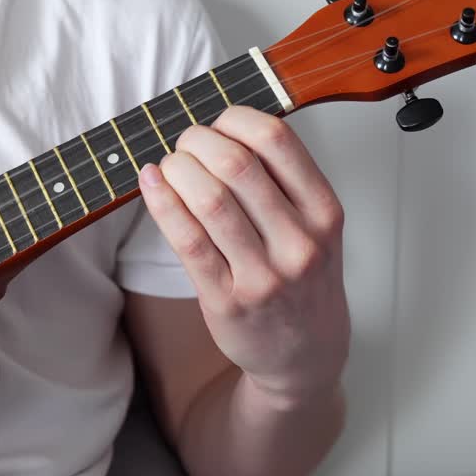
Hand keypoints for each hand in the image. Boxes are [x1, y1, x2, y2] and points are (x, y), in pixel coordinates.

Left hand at [138, 107, 350, 406]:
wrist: (306, 356)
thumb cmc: (304, 282)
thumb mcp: (316, 228)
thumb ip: (283, 182)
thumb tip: (223, 128)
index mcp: (324, 213)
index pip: (277, 142)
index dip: (235, 119)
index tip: (218, 122)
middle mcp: (299, 242)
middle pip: (237, 165)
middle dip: (197, 141)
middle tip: (184, 142)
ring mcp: (264, 275)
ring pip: (210, 200)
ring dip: (177, 169)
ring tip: (168, 165)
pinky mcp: (227, 300)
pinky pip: (188, 241)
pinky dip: (163, 204)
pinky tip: (151, 184)